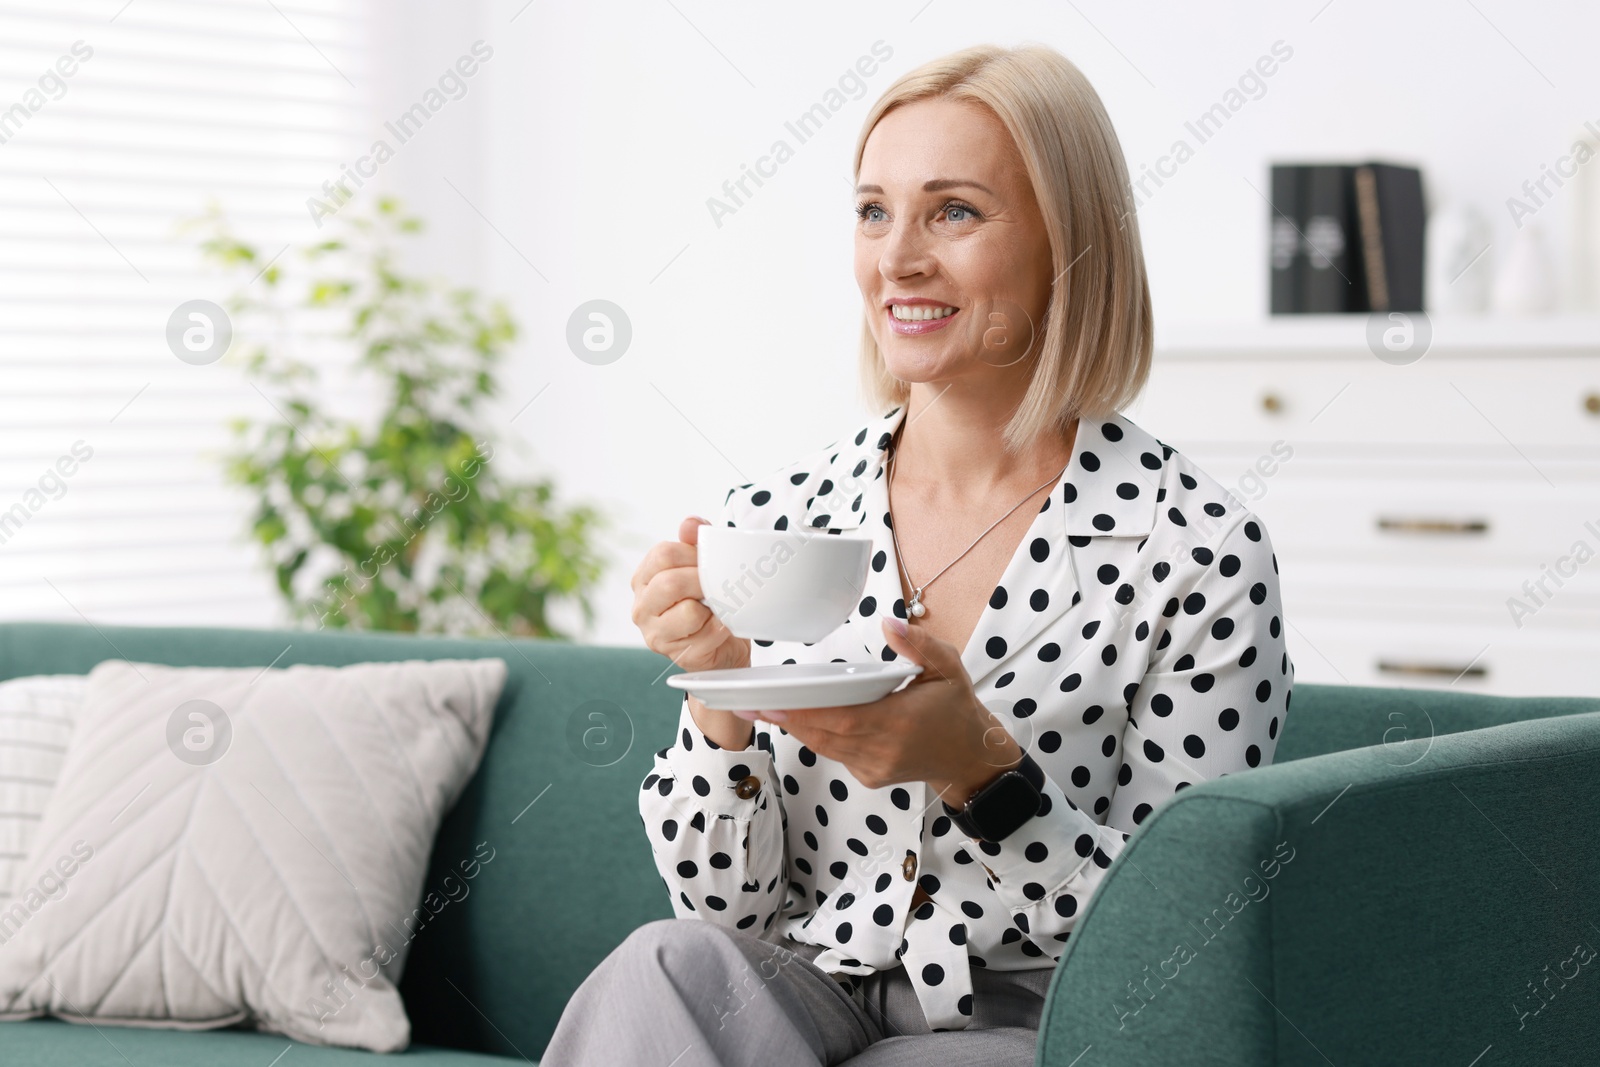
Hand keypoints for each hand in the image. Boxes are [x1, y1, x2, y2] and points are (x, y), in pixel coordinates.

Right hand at [631, 516, 752, 748]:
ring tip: (718, 607)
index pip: (662, 554)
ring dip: (712, 607)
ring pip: (688, 612)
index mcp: (644, 578)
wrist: (723, 645)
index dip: (692, 554)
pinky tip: (722, 627)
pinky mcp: (676, 655)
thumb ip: (694, 541)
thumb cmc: (709, 601)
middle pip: (670, 583)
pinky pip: (705, 636)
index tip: (709, 561)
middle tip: (719, 584)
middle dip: (702, 581)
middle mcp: (642, 607)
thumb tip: (690, 524)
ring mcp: (655, 634)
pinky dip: (721, 628)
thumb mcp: (701, 566)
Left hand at [737, 616, 1023, 806]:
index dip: (807, 712)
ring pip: (824, 747)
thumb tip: (889, 624)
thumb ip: (919, 645)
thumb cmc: (956, 709)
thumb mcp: (947, 668)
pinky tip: (798, 719)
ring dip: (795, 727)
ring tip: (763, 708)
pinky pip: (835, 754)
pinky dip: (817, 736)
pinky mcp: (869, 776)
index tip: (777, 700)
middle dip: (787, 718)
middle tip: (753, 701)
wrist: (969, 757)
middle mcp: (883, 749)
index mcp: (900, 721)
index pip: (843, 718)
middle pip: (824, 735)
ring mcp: (874, 767)